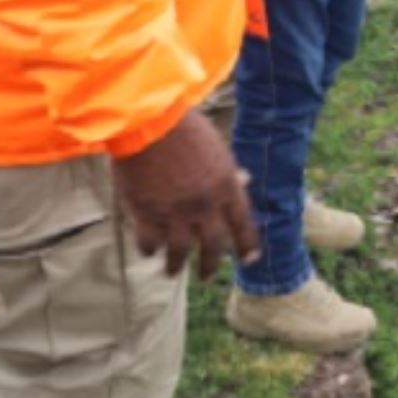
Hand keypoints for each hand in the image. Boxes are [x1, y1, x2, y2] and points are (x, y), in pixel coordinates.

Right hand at [112, 110, 258, 278]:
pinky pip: (150, 244)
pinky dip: (150, 249)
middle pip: (212, 246)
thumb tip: (245, 179)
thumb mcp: (216, 146)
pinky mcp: (147, 215)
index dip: (247, 245)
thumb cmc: (184, 126)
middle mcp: (204, 205)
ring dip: (176, 266)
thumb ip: (228, 169)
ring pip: (179, 253)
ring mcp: (175, 213)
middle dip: (209, 265)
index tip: (250, 260)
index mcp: (226, 186)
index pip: (242, 224)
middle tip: (206, 276)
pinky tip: (149, 250)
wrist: (149, 121)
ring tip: (172, 272)